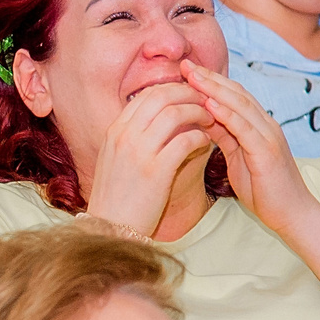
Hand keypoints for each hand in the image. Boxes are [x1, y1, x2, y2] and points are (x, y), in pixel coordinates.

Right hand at [79, 81, 216, 237]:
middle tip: (205, 101)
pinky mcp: (156, 171)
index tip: (189, 96)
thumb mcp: (115, 160)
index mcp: (114, 131)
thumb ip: (132, 137)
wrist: (109, 230)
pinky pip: (185, 140)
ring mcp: (138, 152)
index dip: (173, 90)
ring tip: (210, 119)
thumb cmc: (117, 198)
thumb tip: (158, 119)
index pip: (147, 94)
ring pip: (175, 113)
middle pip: (161, 96)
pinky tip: (206, 143)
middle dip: (188, 93)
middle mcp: (124, 136)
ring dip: (198, 112)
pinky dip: (200, 137)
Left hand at [179, 61, 316, 235]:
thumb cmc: (264, 190)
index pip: (233, 96)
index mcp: (258, 126)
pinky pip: (246, 128)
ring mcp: (269, 136)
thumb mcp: (237, 157)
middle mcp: (266, 125)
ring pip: (241, 105)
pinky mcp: (268, 151)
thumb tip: (203, 118)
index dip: (210, 81)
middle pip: (235, 94)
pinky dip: (228, 114)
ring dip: (215, 89)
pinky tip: (211, 104)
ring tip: (194, 77)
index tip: (186, 71)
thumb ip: (225, 136)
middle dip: (210, 78)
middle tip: (185, 64)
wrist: (291, 215)